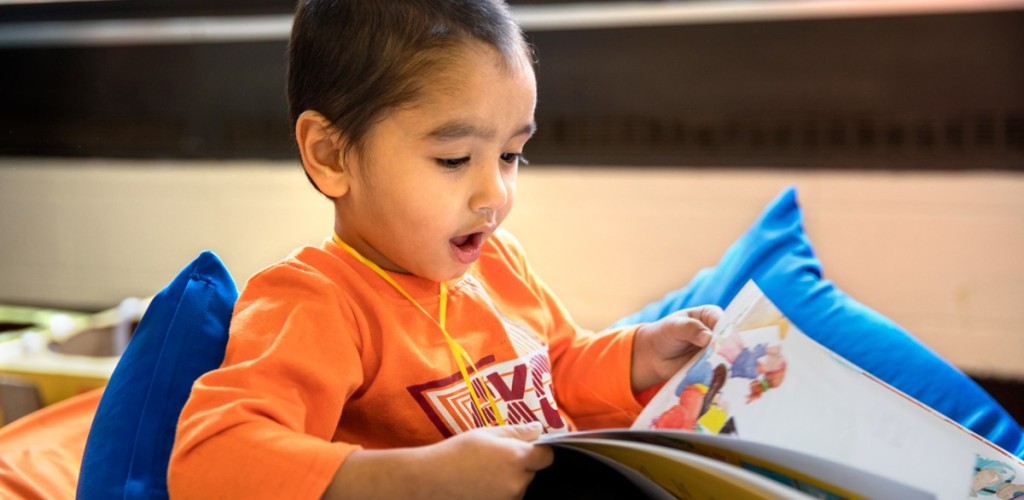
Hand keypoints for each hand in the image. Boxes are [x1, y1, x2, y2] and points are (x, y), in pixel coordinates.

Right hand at [325, 422, 552, 499]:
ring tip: (483, 472)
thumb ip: (516, 431)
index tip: (527, 447)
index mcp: (518, 458)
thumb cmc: (456, 452)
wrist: (430, 480)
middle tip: (495, 458)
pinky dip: (499, 492)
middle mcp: (518, 482)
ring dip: (509, 480)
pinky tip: (480, 485)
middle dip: (520, 465)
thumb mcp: (486, 433)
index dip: (539, 450)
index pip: (547, 456)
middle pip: (531, 472)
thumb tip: (539, 429)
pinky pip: (507, 498)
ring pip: (519, 487)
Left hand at [630, 305, 721, 391]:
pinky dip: (719, 376)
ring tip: (723, 372)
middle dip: (729, 350)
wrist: (654, 356)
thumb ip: (690, 329)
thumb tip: (708, 337)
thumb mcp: (674, 327)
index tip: (724, 342)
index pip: (724, 321)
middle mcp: (717, 333)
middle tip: (727, 359)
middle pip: (730, 341)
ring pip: (727, 358)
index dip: (726, 331)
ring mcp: (716, 351)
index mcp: (710, 315)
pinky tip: (719, 381)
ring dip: (726, 365)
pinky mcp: (712, 367)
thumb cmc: (664, 334)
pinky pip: (719, 371)